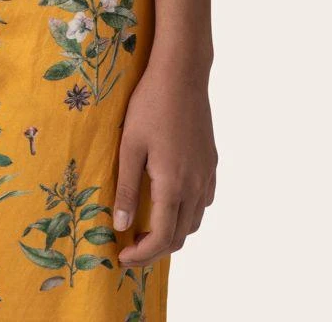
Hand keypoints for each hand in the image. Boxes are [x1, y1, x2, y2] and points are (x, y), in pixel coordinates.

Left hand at [112, 55, 216, 266]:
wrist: (181, 74)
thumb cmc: (150, 106)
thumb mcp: (129, 146)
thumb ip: (125, 189)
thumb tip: (120, 226)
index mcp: (173, 185)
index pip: (162, 238)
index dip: (142, 255)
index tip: (122, 257)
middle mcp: (195, 185)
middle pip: (180, 236)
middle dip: (155, 248)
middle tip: (130, 247)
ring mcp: (207, 174)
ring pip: (194, 220)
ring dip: (173, 232)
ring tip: (147, 227)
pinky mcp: (211, 162)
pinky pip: (203, 200)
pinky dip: (187, 212)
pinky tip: (170, 200)